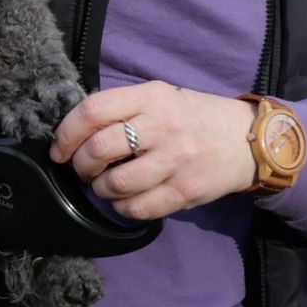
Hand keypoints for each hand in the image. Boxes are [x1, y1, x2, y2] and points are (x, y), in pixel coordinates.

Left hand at [50, 81, 258, 220]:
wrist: (246, 140)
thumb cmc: (193, 117)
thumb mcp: (161, 97)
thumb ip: (124, 109)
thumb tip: (77, 133)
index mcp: (152, 97)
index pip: (93, 110)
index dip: (66, 133)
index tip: (60, 149)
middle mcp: (163, 125)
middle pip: (99, 149)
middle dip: (81, 165)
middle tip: (84, 169)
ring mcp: (176, 160)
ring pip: (116, 183)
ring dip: (100, 189)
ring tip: (106, 185)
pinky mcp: (184, 191)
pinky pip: (137, 209)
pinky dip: (122, 208)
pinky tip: (126, 200)